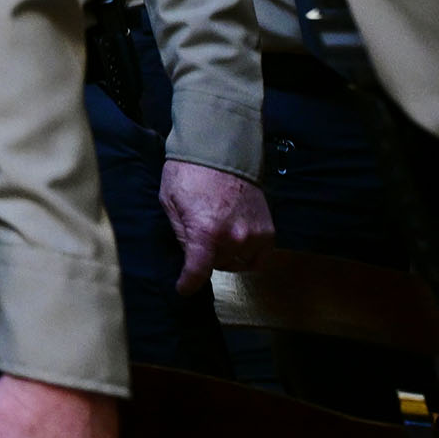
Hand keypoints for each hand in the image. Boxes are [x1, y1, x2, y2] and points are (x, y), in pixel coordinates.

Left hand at [162, 159, 275, 292]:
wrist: (222, 148)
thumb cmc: (188, 172)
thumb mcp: (170, 202)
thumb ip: (181, 233)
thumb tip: (189, 256)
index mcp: (206, 232)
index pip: (198, 271)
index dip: (188, 283)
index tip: (183, 289)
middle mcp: (234, 238)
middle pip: (217, 264)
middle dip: (205, 256)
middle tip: (198, 236)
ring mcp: (254, 234)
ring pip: (238, 262)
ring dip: (226, 256)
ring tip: (217, 237)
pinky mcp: (268, 229)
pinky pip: (260, 257)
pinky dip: (249, 255)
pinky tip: (237, 243)